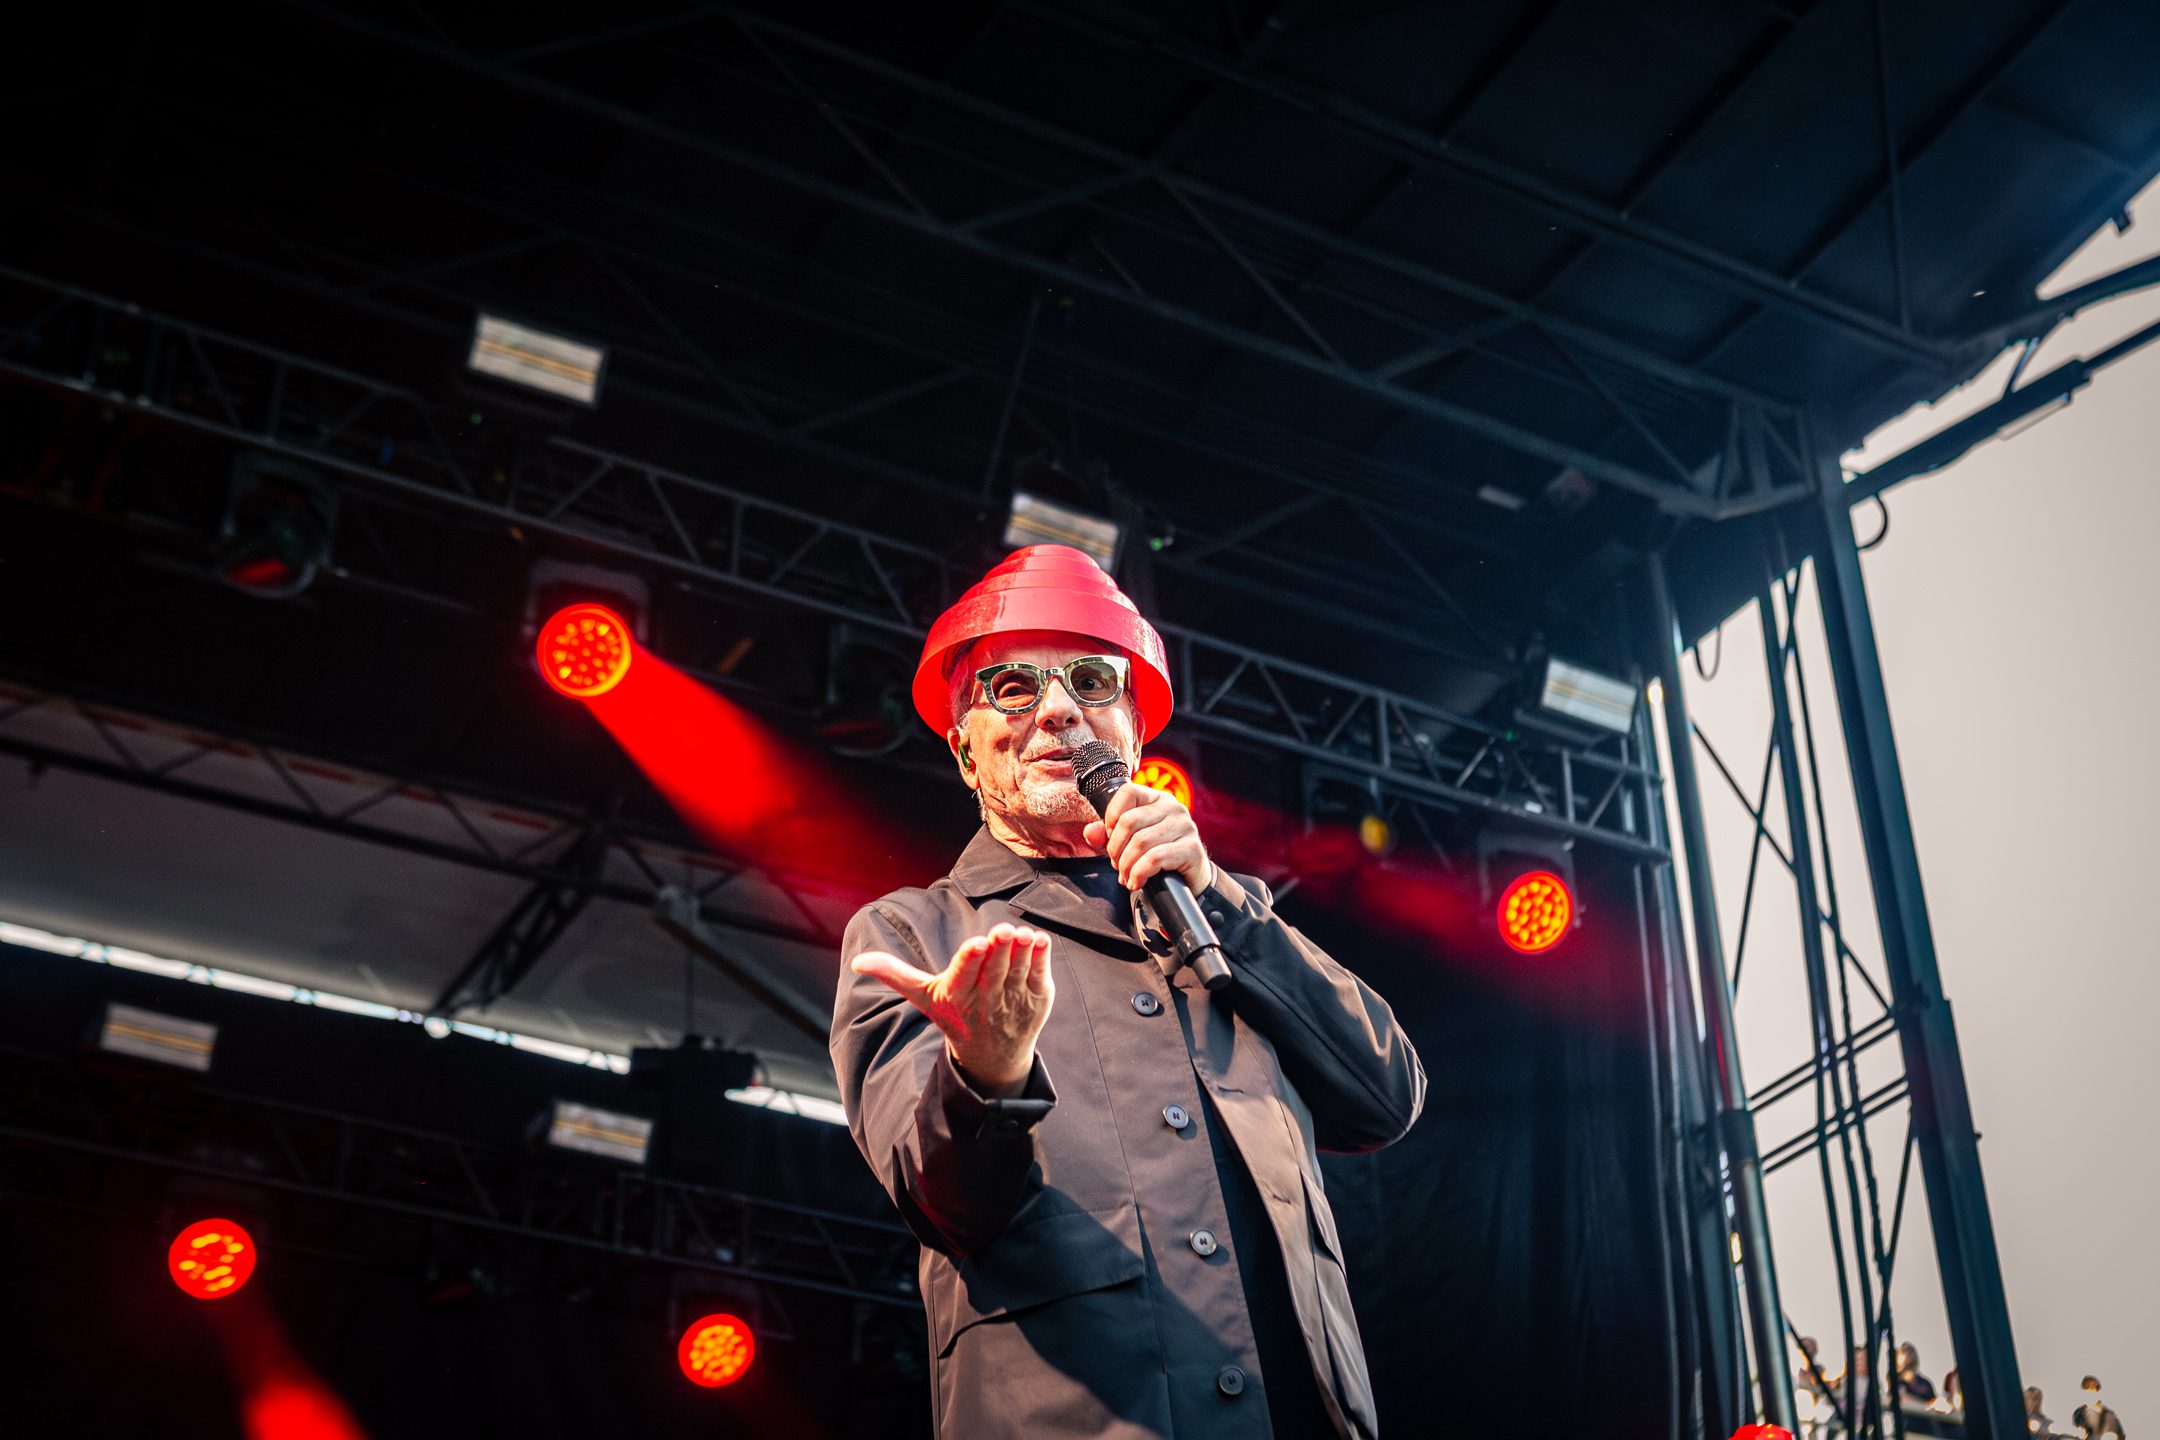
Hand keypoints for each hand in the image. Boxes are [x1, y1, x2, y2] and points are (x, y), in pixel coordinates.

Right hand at [851, 923, 1053, 1097]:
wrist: (992, 1057)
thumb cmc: (954, 1016)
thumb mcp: (922, 997)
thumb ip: (894, 974)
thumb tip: (857, 962)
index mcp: (956, 996)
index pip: (963, 975)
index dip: (970, 959)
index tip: (976, 943)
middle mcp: (986, 1000)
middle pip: (993, 970)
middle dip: (998, 949)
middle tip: (1003, 929)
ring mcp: (1014, 1000)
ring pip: (1018, 970)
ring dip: (1022, 950)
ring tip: (1022, 933)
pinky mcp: (1037, 999)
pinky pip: (1040, 975)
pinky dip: (1041, 958)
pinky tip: (1039, 940)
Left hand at [1083, 782, 1213, 893]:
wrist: (1188, 880)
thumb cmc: (1157, 856)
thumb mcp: (1129, 843)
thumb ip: (1107, 835)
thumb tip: (1091, 832)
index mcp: (1156, 799)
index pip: (1128, 792)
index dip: (1111, 814)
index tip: (1110, 837)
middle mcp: (1173, 808)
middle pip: (1129, 821)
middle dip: (1115, 849)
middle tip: (1117, 864)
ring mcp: (1185, 827)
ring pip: (1140, 842)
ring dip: (1126, 865)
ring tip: (1126, 876)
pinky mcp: (1191, 848)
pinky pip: (1155, 858)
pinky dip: (1139, 873)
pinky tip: (1136, 882)